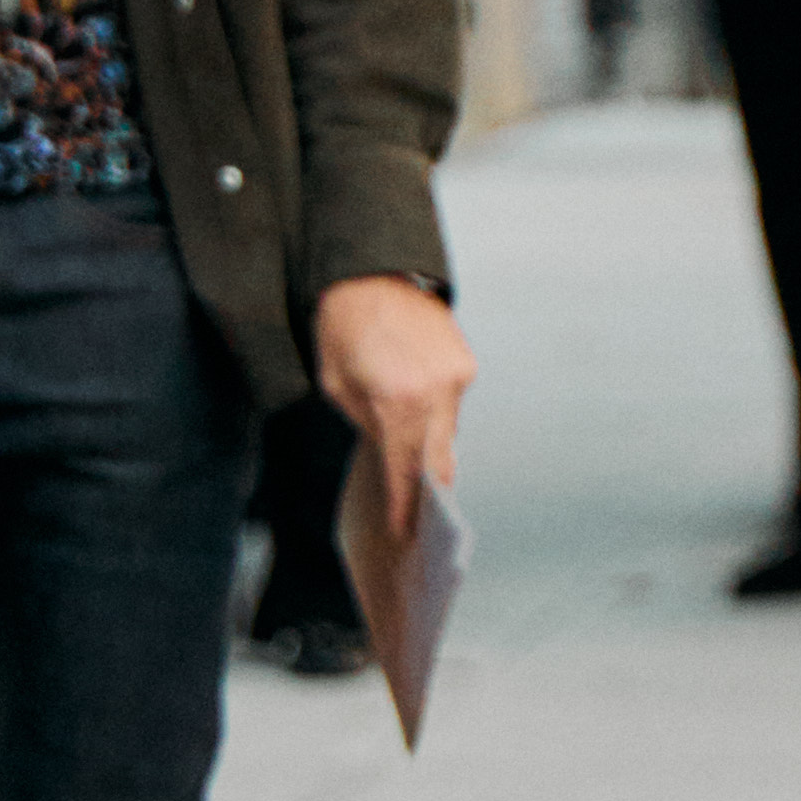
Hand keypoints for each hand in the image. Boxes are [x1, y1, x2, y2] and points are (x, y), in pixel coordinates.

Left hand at [314, 271, 472, 520]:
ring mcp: (456, 377)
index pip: (403, 470)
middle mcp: (436, 393)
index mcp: (397, 402)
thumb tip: (389, 452)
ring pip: (447, 432)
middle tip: (419, 517)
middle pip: (438, 462)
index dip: (403, 505)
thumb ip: (366, 424)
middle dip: (426, 490)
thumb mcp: (336, 384)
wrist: (370, 270)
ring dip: (429, 448)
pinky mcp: (465, 363)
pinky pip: (452, 405)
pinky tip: (419, 416)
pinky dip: (436, 415)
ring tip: (413, 465)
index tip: (403, 530)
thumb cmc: (341, 324)